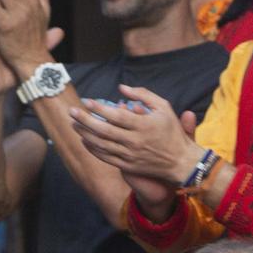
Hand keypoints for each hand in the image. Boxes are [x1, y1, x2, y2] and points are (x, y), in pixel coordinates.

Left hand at [74, 86, 201, 182]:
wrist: (181, 162)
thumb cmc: (172, 131)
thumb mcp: (164, 107)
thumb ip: (143, 95)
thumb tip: (121, 87)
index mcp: (144, 125)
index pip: (116, 116)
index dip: (99, 108)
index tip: (86, 101)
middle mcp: (135, 141)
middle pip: (104, 130)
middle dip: (84, 120)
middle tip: (72, 111)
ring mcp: (130, 155)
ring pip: (101, 145)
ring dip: (85, 134)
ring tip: (74, 124)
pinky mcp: (128, 166)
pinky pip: (105, 157)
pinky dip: (92, 149)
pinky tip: (85, 140)